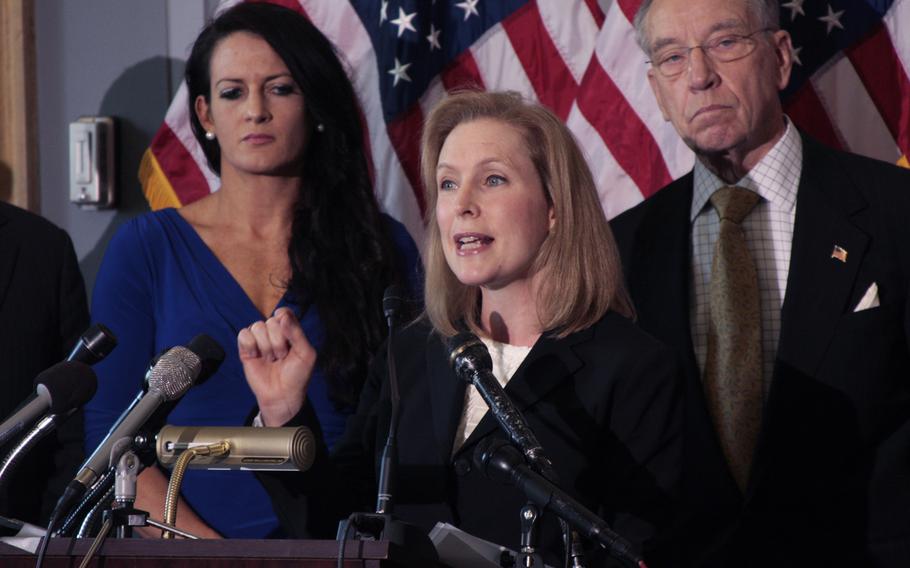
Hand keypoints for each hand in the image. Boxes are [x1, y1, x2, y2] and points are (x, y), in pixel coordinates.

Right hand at [238, 307, 315, 425]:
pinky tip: (256, 357)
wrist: (282, 395)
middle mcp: (274, 333)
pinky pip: (244, 335)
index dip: (284, 321)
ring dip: (266, 346)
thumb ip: (297, 332)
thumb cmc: (297, 375)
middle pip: (271, 321)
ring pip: (257, 327)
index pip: (283, 313)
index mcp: (289, 330)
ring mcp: (259, 340)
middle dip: (278, 342)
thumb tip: (282, 315)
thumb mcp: (306, 353)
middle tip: (282, 357)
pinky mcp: (246, 349)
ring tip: (271, 359)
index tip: (290, 338)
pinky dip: (251, 346)